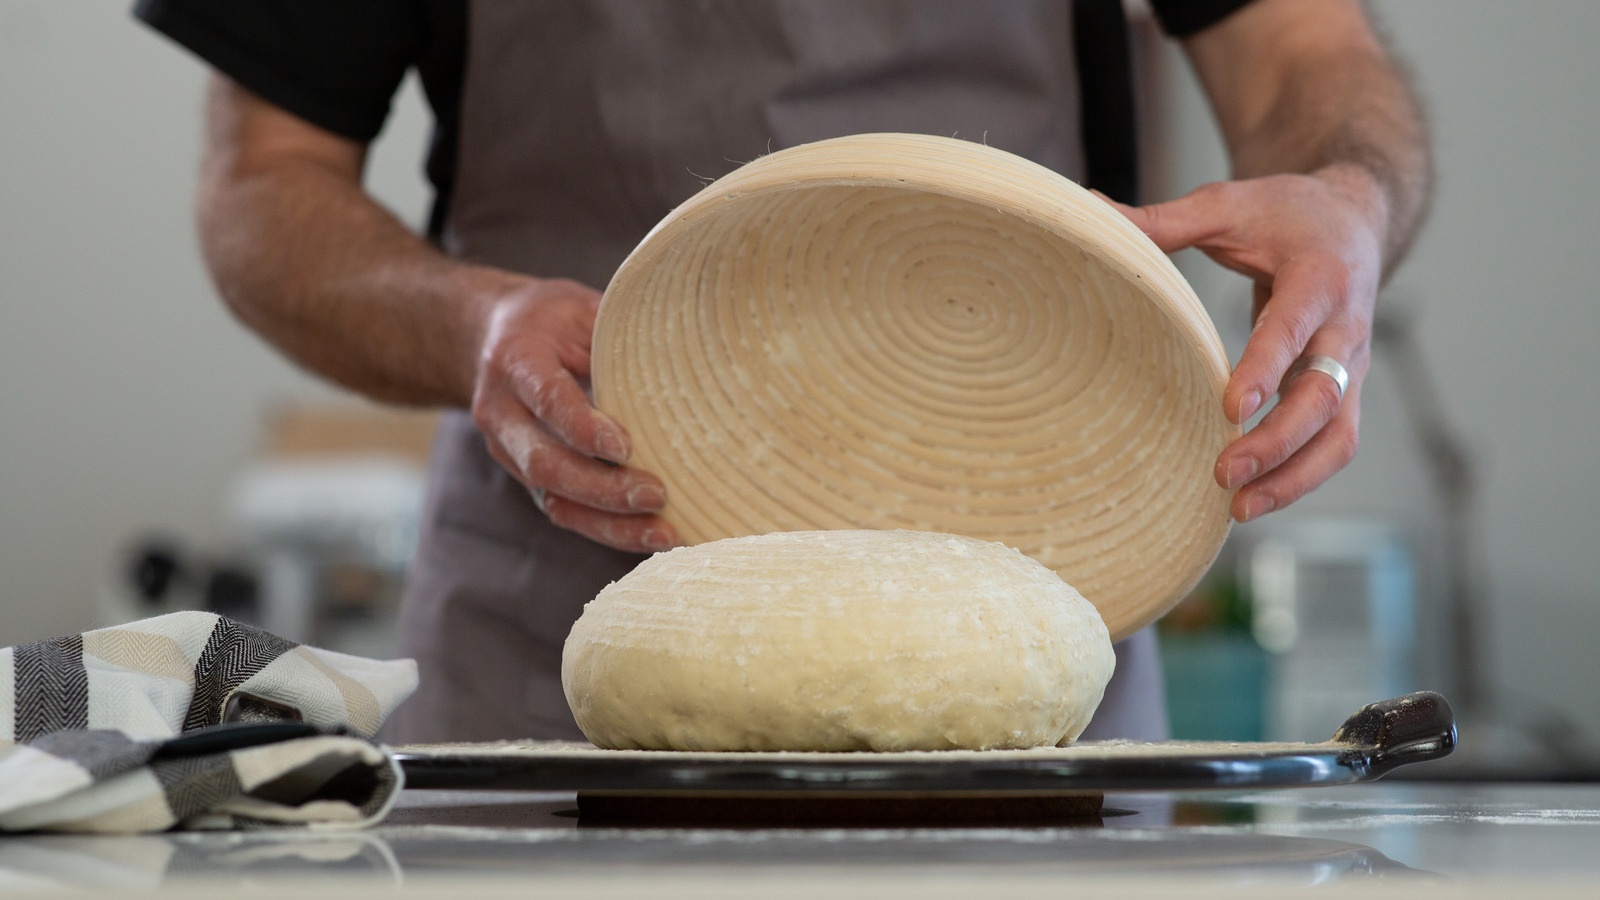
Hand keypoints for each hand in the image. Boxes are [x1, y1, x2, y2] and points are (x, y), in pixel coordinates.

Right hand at [471, 277, 680, 551]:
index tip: (626, 446)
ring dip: (610, 522)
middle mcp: (502, 413)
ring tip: (664, 534)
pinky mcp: (527, 478)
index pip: (546, 399)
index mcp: (516, 360)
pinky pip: (565, 512)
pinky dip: (608, 530)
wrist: (491, 340)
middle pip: (545, 463)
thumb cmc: (550, 320)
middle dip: (603, 488)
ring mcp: (510, 452)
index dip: (582, 426)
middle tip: (658, 494)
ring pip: (553, 498)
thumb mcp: (579, 306)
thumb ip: (616, 333)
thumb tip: (686, 350)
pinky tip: (650, 537)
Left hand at [1103, 166, 1384, 520]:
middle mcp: (1346, 328)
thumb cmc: (1286, 213)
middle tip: (1223, 473)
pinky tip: (1253, 499)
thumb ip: (1164, 221)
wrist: (1356, 219)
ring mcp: (1351, 366)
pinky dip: (1299, 477)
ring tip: (1240, 509)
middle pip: (1324, 398)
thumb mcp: (1228, 205)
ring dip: (1294, 478)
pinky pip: (1333, 444)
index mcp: (1320, 277)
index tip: (1230, 408)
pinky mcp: (1344, 390)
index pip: (1294, 330)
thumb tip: (1088, 210)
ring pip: (1339, 436)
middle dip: (1277, 443)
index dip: (1266, 370)